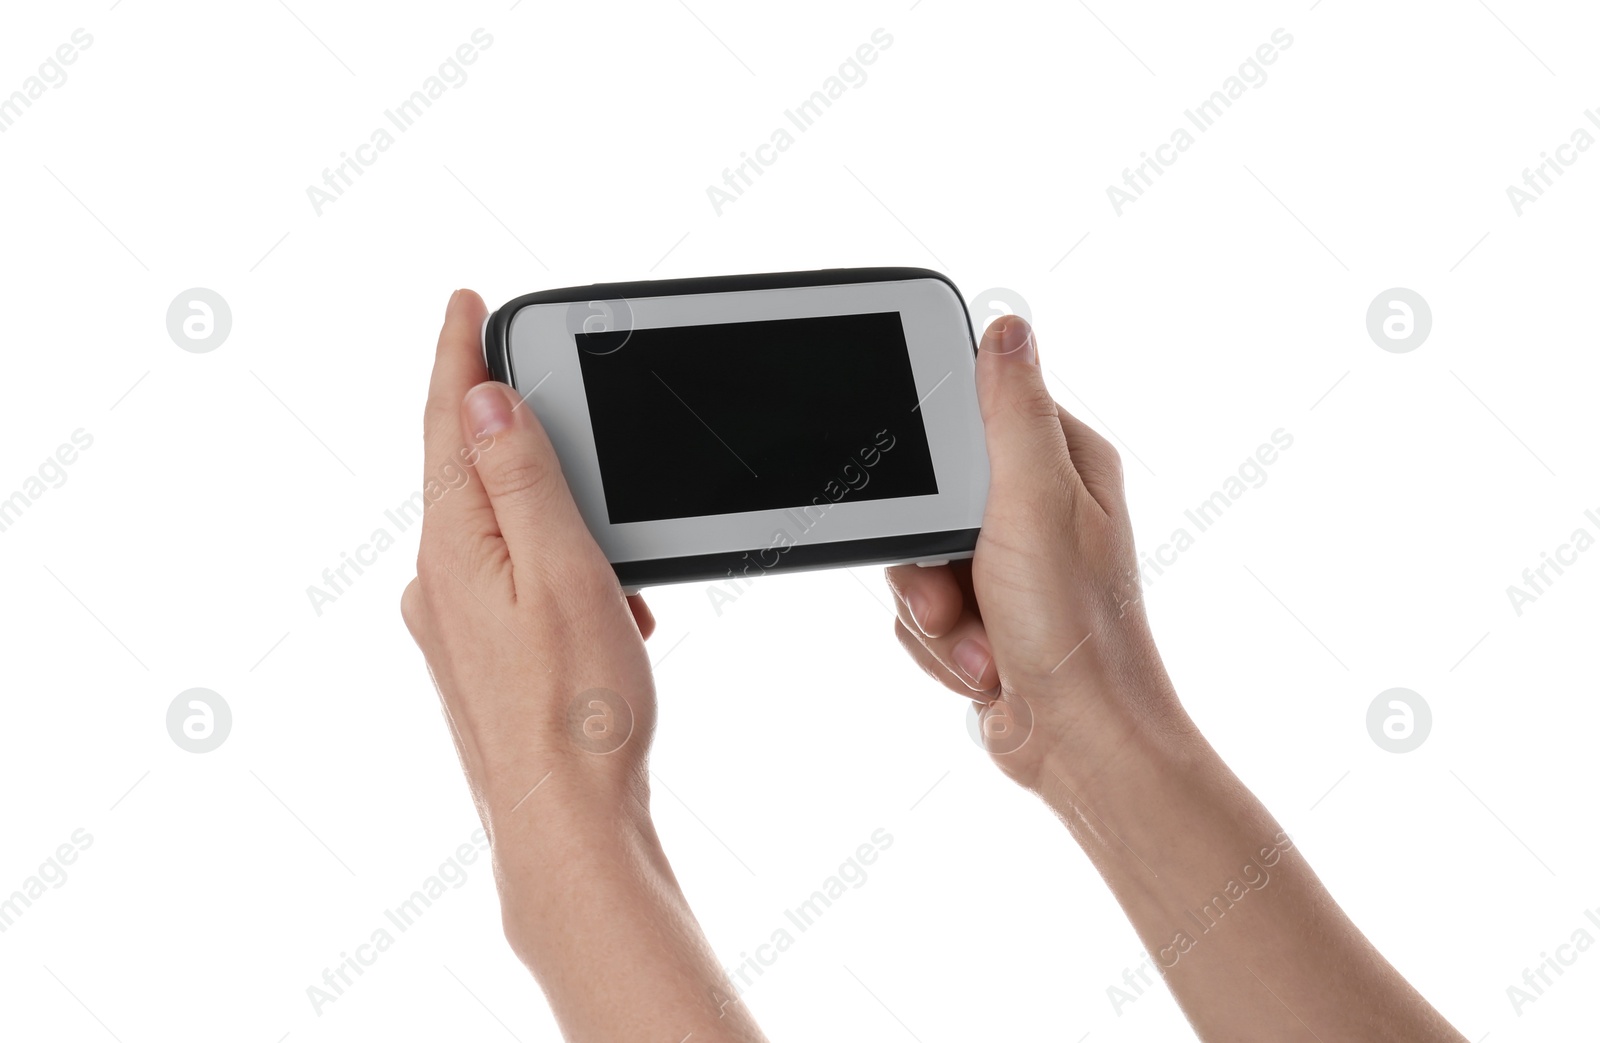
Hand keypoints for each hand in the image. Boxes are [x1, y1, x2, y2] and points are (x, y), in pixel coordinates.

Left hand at [400, 289, 658, 840]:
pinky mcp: (478, 657)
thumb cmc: (579, 708)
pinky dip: (561, 568)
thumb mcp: (560, 570)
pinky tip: (609, 604)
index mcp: (453, 547)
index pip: (448, 421)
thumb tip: (484, 398)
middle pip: (468, 468)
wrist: (567, 824)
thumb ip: (522, 480)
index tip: (464, 298)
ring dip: (556, 514)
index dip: (457, 353)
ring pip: (500, 528)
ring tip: (615, 548)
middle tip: (554, 386)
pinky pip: (513, 580)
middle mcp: (437, 581)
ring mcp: (452, 624)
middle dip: (516, 427)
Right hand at [885, 316, 1192, 793]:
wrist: (1079, 747)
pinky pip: (918, 610)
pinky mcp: (982, 616)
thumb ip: (1011, 413)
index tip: (928, 488)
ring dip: (933, 611)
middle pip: (926, 493)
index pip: (972, 413)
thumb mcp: (1037, 503)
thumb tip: (1007, 324)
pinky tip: (981, 668)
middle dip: (927, 558)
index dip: (933, 451)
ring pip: (913, 558)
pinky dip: (938, 645)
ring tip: (981, 643)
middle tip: (954, 589)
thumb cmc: (1076, 632)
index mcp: (1060, 464)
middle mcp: (1036, 510)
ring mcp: (1007, 567)